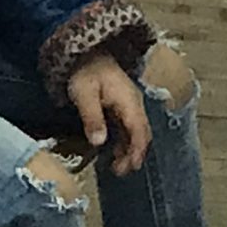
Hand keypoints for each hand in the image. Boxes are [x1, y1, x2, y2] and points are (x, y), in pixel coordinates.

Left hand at [66, 51, 151, 174]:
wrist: (87, 54)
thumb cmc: (86, 72)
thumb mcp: (84, 94)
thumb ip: (92, 117)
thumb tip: (99, 141)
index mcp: (129, 101)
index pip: (139, 130)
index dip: (136, 150)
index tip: (129, 167)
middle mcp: (134, 104)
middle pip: (141, 133)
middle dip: (134, 154)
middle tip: (120, 172)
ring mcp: (129, 106)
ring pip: (136, 132)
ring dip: (129, 150)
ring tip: (116, 168)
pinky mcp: (122, 107)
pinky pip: (128, 128)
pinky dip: (124, 142)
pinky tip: (114, 152)